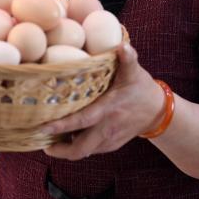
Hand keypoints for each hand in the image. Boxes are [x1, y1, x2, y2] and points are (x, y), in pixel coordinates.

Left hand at [41, 43, 163, 159]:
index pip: (81, 121)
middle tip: (40, 139)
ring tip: (50, 138)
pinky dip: (77, 146)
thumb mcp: (134, 72)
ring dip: (66, 149)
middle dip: (58, 149)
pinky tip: (69, 135)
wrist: (158, 111)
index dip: (61, 126)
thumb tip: (122, 46)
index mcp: (108, 110)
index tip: (42, 127)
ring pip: (83, 152)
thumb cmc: (141, 88)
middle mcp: (107, 128)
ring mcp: (109, 140)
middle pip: (79, 148)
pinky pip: (90, 150)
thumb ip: (128, 58)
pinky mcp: (111, 145)